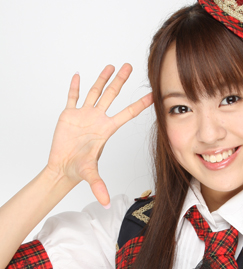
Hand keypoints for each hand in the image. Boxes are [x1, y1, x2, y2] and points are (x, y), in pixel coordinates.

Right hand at [46, 64, 152, 205]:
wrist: (62, 168)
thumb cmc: (78, 169)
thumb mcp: (90, 175)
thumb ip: (98, 185)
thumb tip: (106, 202)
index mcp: (105, 129)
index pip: (127, 114)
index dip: (139, 104)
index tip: (153, 94)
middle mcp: (97, 119)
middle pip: (111, 96)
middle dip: (120, 81)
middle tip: (130, 66)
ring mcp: (84, 115)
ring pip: (95, 92)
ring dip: (102, 79)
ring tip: (111, 66)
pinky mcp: (69, 115)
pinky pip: (73, 97)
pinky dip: (75, 87)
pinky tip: (79, 75)